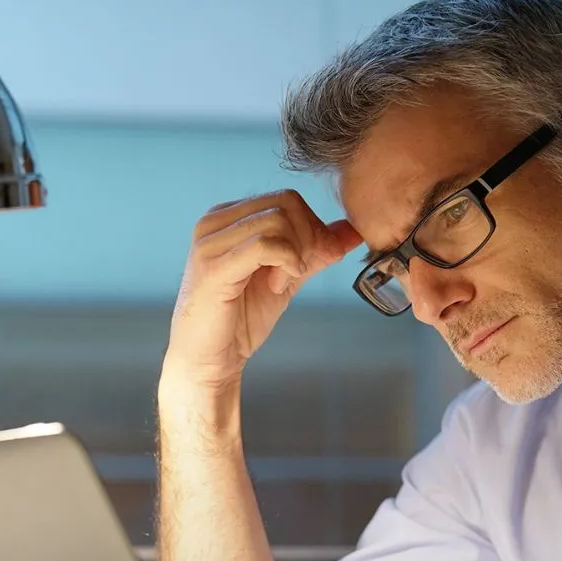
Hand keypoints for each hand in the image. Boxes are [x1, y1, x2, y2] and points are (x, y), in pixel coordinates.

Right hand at [163, 190, 359, 393]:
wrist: (210, 361)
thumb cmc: (240, 322)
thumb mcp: (286, 279)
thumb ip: (314, 252)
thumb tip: (351, 230)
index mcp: (227, 218)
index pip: (286, 199)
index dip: (313, 228)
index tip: (311, 263)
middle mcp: (214, 222)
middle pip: (285, 204)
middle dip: (308, 239)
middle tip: (300, 273)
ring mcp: (210, 242)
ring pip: (277, 222)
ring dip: (294, 255)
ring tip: (281, 283)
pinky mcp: (213, 267)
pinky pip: (264, 245)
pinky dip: (286, 262)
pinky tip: (278, 285)